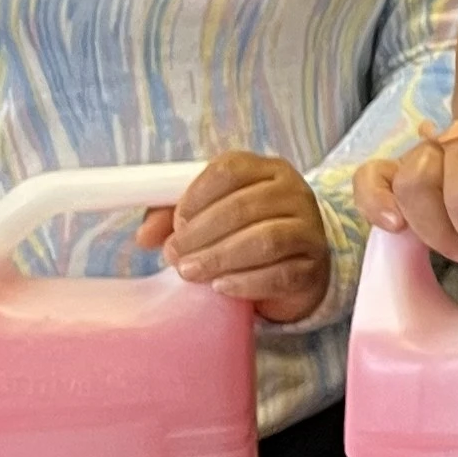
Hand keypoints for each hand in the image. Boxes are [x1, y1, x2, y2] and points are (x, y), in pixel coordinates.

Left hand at [137, 153, 331, 324]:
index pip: (230, 169)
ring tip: (191, 272)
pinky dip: (244, 282)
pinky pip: (280, 274)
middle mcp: (294, 192)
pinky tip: (221, 287)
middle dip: (200, 233)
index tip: (176, 223)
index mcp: (267, 170)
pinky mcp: (313, 266)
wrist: (297, 264)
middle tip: (174, 255)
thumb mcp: (213, 215)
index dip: (196, 195)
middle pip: (243, 206)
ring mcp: (309, 229)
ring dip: (219, 257)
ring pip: (264, 240)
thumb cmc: (247, 232)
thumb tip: (144, 236)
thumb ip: (176, 216)